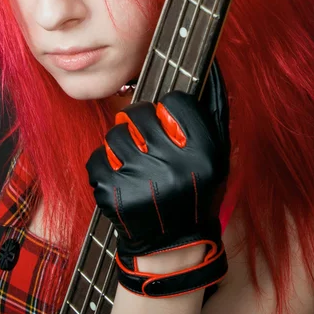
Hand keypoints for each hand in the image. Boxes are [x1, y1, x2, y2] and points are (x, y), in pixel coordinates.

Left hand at [86, 59, 229, 297]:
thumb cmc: (196, 191)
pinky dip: (105, 165)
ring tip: (136, 163)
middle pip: (140, 112)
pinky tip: (122, 180)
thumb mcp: (217, 156)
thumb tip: (211, 66)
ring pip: (115, 134)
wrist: (173, 247)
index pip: (176, 100)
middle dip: (141, 122)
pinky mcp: (113, 196)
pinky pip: (97, 157)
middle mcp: (175, 168)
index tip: (171, 122)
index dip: (171, 108)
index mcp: (205, 154)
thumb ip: (212, 112)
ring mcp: (141, 183)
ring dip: (122, 144)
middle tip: (149, 142)